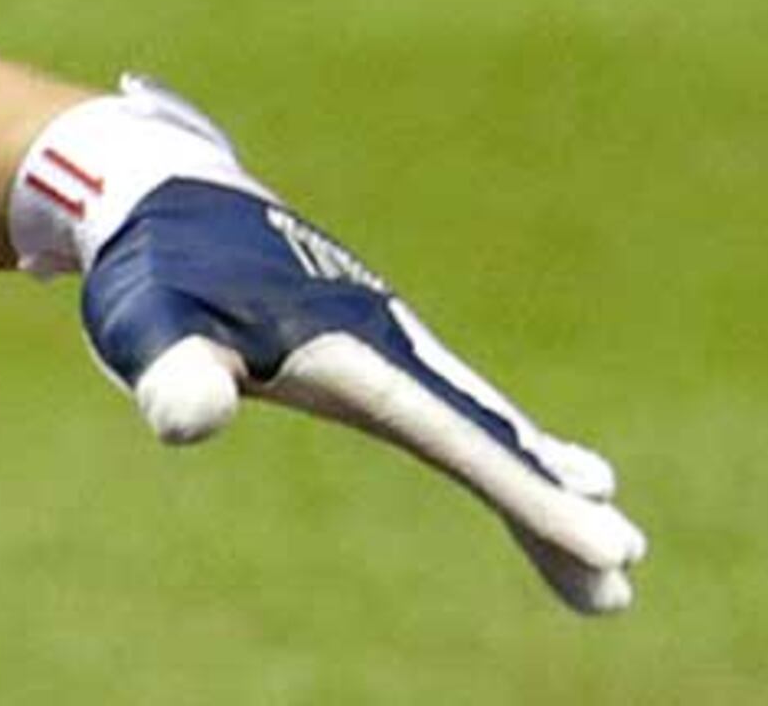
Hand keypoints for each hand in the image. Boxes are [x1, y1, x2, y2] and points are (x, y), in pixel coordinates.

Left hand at [11, 79, 647, 613]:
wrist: (155, 194)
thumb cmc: (149, 269)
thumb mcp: (145, 320)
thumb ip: (172, 365)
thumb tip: (191, 418)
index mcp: (346, 348)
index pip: (449, 433)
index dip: (523, 489)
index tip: (605, 540)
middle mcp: (384, 341)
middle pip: (484, 432)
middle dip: (550, 502)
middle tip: (622, 572)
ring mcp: (384, 340)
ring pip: (477, 420)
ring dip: (538, 483)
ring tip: (607, 554)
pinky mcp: (371, 345)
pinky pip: (452, 408)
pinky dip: (502, 450)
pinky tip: (537, 477)